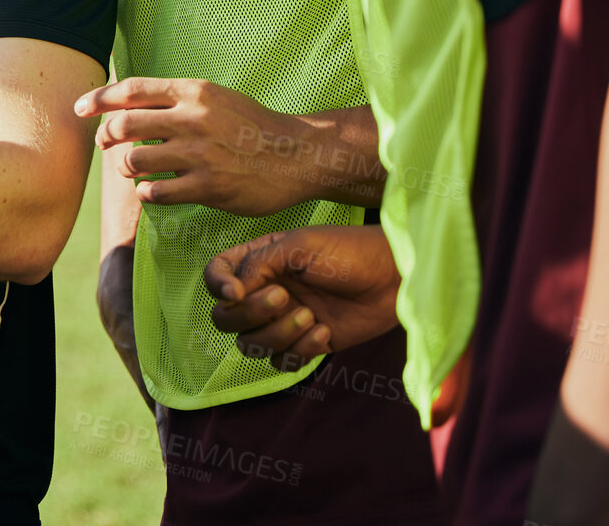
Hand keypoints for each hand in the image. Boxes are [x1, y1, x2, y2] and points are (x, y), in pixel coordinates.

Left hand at [76, 78, 356, 216]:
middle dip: (106, 137)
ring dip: (124, 168)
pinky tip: (153, 190)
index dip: (99, 99)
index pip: (132, 90)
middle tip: (106, 145)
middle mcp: (193, 119)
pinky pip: (156, 192)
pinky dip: (146, 192)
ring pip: (133, 161)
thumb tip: (129, 103)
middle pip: (124, 125)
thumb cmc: (251, 126)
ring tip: (132, 170)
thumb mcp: (216, 98)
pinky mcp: (208, 186)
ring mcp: (200, 154)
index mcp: (194, 92)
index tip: (80, 108)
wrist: (298, 155)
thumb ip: (176, 99)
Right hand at [203, 225, 400, 370]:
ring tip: (311, 317)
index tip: (237, 292)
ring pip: (251, 345)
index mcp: (259, 262)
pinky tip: (325, 332)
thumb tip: (232, 293)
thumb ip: (259, 264)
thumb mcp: (299, 246)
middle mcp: (265, 291)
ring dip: (278, 334)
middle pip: (226, 318)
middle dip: (251, 315)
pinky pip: (283, 362)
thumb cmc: (348, 251)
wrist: (393, 278)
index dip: (217, 287)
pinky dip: (300, 352)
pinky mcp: (307, 344)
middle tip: (286, 299)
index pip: (216, 276)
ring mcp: (284, 320)